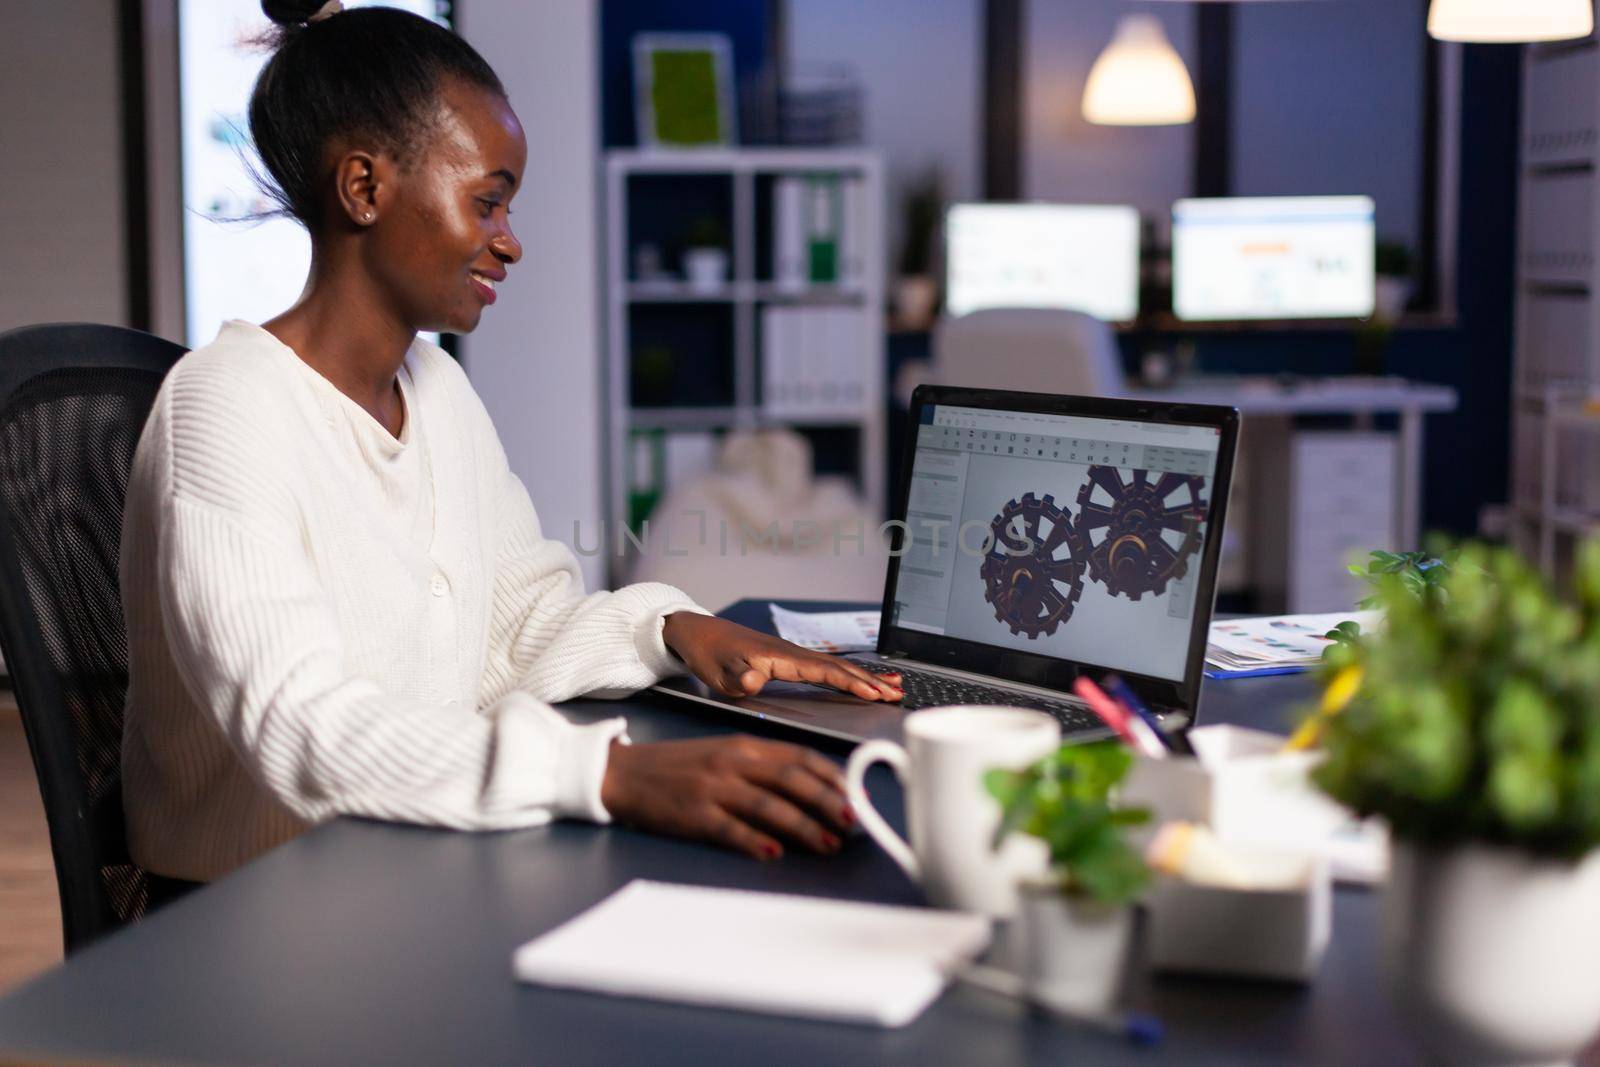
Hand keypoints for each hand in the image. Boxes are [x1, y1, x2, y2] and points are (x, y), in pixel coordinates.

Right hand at [601, 736, 852, 859]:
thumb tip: (810, 792)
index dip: (832, 777)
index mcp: (745, 745)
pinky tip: (774, 853)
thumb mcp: (725, 754)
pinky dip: (755, 841)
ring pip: (768, 805)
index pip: (800, 756)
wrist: (624, 773)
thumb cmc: (680, 767)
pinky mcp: (694, 815)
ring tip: (828, 844)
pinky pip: (730, 829)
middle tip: (853, 822)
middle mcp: (733, 762)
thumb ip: (764, 768)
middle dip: (827, 801)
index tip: (855, 794)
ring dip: (803, 826)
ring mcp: (713, 788)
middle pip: (791, 780)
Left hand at [661, 613, 902, 701]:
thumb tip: (755, 680)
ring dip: (865, 677)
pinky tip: (858, 680)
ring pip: (836, 667)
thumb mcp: (718, 672)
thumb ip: (739, 678)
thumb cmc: (707, 653)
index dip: (849, 683)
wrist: (694, 632)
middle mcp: (791, 653)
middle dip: (869, 681)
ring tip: (893, 687)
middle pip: (838, 668)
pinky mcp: (787, 659)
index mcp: (780, 656)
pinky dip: (847, 675)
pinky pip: (824, 668)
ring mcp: (791, 655)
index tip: (873, 695)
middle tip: (898, 694)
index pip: (823, 671)